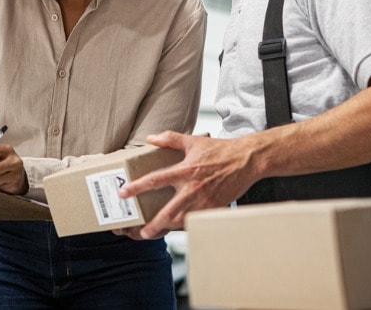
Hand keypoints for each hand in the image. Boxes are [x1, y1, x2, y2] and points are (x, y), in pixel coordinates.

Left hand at [117, 131, 257, 238]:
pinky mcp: (214, 208)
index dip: (136, 187)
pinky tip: (177, 228)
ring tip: (155, 232)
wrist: (247, 160)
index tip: (123, 194)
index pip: (155, 180)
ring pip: (182, 221)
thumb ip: (170, 139)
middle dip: (153, 224)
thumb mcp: (193, 141)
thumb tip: (150, 138)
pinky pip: (197, 221)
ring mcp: (204, 201)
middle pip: (168, 211)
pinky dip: (186, 226)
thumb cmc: (220, 150)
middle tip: (141, 231)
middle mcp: (193, 188)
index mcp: (185, 170)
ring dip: (168, 228)